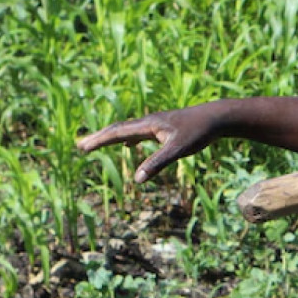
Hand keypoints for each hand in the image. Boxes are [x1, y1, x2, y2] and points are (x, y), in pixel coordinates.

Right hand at [76, 102, 223, 182]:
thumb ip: (158, 163)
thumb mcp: (178, 150)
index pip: (117, 132)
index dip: (99, 140)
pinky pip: (140, 133)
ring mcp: (156, 124)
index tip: (82, 147)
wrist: (217, 117)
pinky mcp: (165, 128)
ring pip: (127, 130)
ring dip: (110, 138)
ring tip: (96, 144)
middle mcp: (148, 122)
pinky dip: (128, 139)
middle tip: (79, 146)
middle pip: (117, 129)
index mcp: (148, 125)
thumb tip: (138, 180)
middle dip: (98, 138)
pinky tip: (129, 145)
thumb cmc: (199, 132)